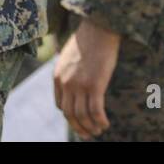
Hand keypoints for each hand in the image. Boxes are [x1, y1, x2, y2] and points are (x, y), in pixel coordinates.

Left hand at [53, 17, 121, 137]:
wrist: (97, 29)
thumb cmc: (86, 41)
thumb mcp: (69, 57)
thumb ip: (69, 72)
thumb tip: (75, 83)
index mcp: (57, 77)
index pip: (60, 105)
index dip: (70, 116)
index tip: (79, 121)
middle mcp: (66, 83)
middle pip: (69, 114)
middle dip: (79, 127)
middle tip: (88, 134)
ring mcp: (79, 85)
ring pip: (83, 115)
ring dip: (91, 127)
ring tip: (99, 130)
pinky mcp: (95, 85)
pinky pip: (96, 111)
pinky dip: (100, 120)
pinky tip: (105, 123)